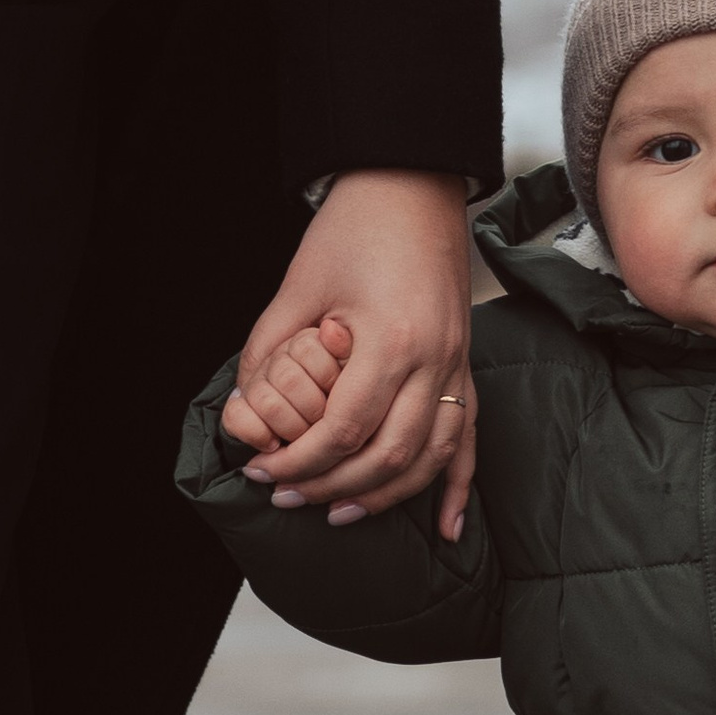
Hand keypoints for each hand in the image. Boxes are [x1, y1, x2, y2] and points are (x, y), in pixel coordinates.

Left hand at [221, 170, 477, 541]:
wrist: (409, 188)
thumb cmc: (354, 228)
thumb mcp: (297, 289)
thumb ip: (269, 354)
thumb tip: (246, 415)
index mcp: (390, 341)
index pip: (344, 431)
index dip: (300, 462)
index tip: (266, 472)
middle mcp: (433, 361)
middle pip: (388, 455)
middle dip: (334, 485)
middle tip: (290, 496)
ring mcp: (456, 366)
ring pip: (430, 458)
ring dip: (387, 495)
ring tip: (342, 511)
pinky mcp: (465, 366)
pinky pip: (469, 441)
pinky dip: (457, 487)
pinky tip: (446, 526)